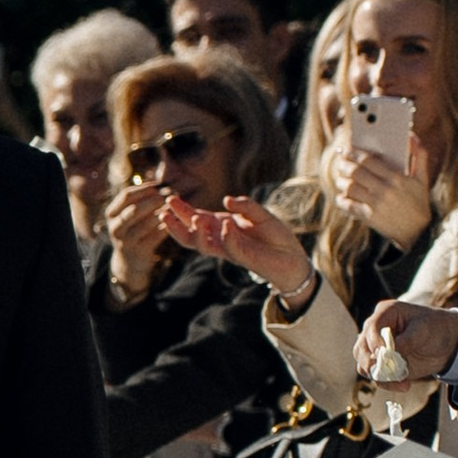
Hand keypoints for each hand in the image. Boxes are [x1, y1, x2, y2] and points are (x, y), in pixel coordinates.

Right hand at [104, 181, 170, 292]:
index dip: (144, 188)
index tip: (160, 184)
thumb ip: (141, 198)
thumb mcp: (130, 214)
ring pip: (145, 224)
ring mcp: (125, 241)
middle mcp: (115, 227)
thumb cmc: (134, 229)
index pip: (126, 195)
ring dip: (162, 213)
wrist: (131, 260)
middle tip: (170, 194)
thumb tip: (162, 177)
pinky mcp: (139, 252)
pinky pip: (155, 236)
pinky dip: (166, 227)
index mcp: (111, 214)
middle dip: (153, 200)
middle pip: (134, 209)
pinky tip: (175, 220)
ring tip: (174, 206)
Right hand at [160, 188, 316, 292]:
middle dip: (176, 225)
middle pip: (190, 236)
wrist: (292, 258)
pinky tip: (226, 223)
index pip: (196, 220)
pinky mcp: (244, 258)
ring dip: (195, 233)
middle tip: (164, 212)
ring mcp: (229, 250)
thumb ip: (245, 205)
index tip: (169, 200)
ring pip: (203, 246)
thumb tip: (226, 200)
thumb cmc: (275, 236)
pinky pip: (230, 247)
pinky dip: (227, 235)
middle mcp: (220, 240)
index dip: (181, 211)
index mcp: (221, 228)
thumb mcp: (260, 214)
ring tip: (194, 218)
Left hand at [327, 132, 432, 243]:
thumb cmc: (419, 202)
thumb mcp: (423, 179)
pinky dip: (342, 199)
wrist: (418, 232)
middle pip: (356, 172)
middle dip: (344, 164)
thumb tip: (412, 135)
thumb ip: (419, 155)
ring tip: (340, 178)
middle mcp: (385, 190)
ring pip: (349, 188)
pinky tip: (342, 196)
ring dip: (341, 181)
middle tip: (340, 161)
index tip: (348, 149)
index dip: (355, 153)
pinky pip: (348, 205)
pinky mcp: (369, 217)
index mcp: (397, 178)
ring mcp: (376, 204)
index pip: (368, 160)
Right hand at [356, 297, 457, 383]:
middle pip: (361, 348)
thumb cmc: (435, 328)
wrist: (446, 345)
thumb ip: (407, 340)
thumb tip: (390, 353)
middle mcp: (375, 331)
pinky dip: (387, 383)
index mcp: (385, 313)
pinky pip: (376, 377)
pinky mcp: (382, 365)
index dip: (374, 342)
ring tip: (402, 381)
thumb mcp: (425, 329)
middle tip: (387, 372)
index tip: (382, 354)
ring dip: (380, 376)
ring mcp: (377, 349)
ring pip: (364, 365)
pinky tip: (405, 384)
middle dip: (372, 362)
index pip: (371, 327)